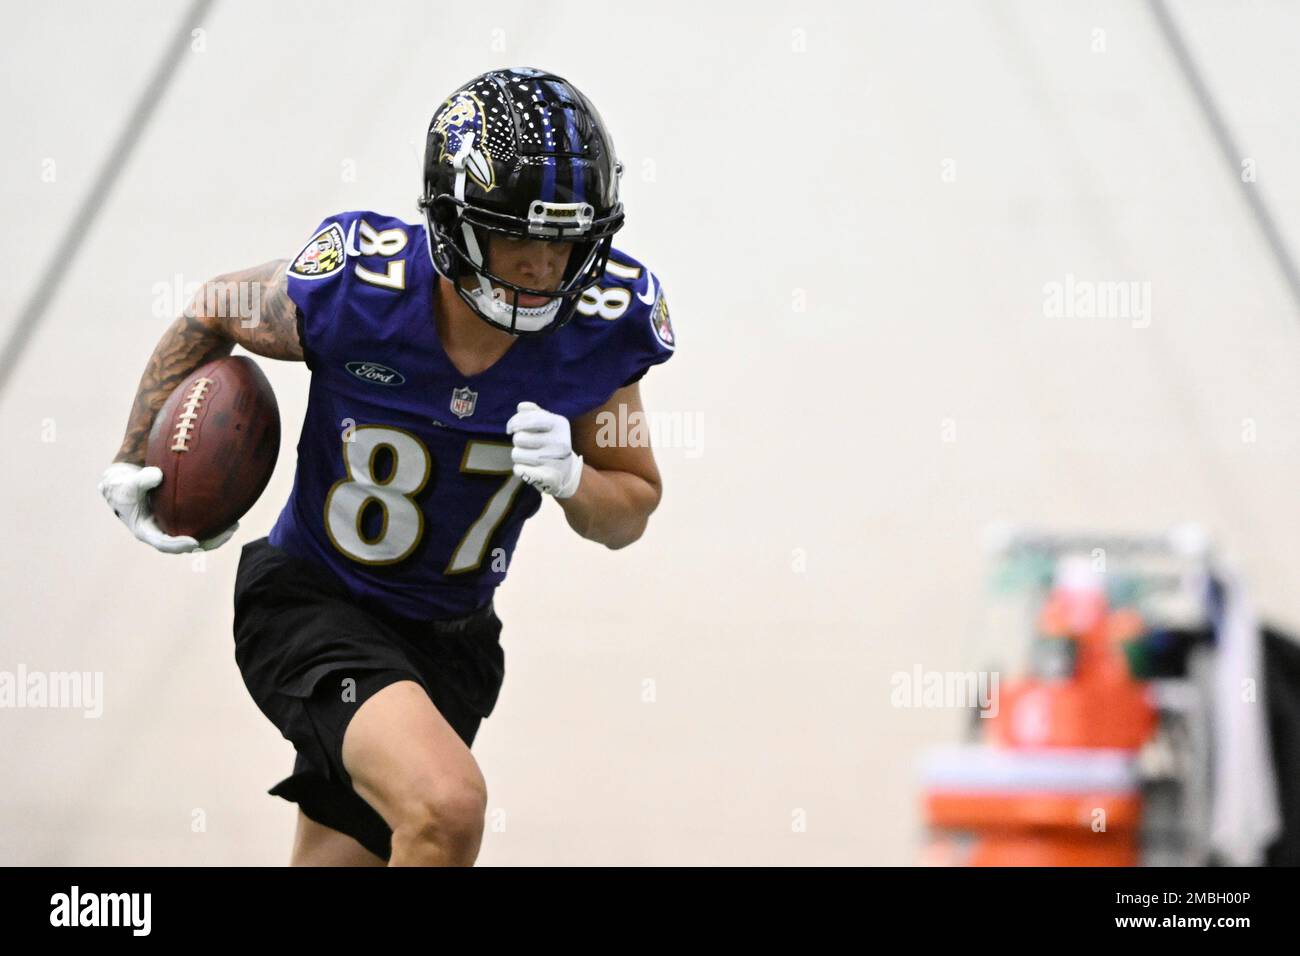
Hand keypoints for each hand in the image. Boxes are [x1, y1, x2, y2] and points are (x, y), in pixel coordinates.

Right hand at [98, 462, 237, 552]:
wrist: (125, 484)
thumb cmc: (125, 485)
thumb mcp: (128, 483)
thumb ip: (141, 481)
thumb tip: (158, 475)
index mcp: (147, 531)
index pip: (164, 544)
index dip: (178, 545)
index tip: (193, 542)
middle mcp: (162, 533)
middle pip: (187, 546)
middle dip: (208, 542)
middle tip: (227, 533)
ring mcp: (173, 527)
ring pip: (198, 537)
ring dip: (216, 535)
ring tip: (234, 525)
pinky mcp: (181, 519)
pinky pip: (200, 525)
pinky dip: (214, 522)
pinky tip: (231, 514)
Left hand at [506, 401, 582, 498]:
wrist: (566, 472)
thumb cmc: (550, 443)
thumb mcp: (547, 424)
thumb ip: (533, 412)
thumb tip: (521, 407)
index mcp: (560, 424)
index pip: (528, 419)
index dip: (514, 423)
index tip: (510, 429)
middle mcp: (561, 442)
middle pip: (519, 438)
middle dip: (518, 442)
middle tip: (529, 447)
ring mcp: (556, 460)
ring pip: (516, 454)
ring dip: (519, 457)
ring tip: (531, 459)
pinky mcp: (550, 477)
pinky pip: (519, 470)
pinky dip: (520, 470)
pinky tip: (530, 470)